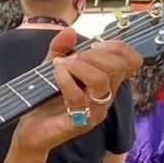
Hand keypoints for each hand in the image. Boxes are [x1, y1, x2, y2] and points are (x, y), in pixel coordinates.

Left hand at [13, 30, 141, 157]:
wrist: (31, 130)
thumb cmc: (46, 99)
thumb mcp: (53, 67)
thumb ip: (61, 48)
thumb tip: (70, 31)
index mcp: (108, 82)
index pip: (132, 61)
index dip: (118, 46)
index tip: (93, 45)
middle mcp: (106, 97)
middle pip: (118, 66)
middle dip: (93, 54)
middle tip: (71, 58)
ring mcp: (95, 112)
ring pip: (101, 80)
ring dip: (79, 65)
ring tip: (61, 66)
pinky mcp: (80, 123)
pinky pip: (79, 97)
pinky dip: (65, 79)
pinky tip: (55, 74)